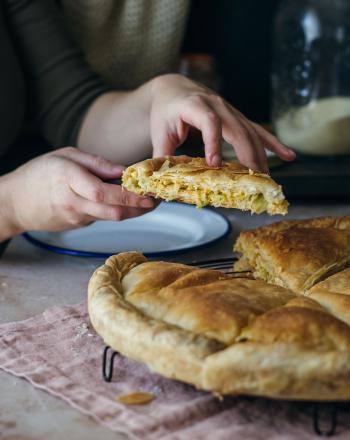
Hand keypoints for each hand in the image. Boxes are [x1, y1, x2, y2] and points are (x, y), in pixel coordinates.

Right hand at [2, 147, 155, 236]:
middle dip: (140, 208)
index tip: (149, 193)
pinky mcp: (78, 225)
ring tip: (149, 201)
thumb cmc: (38, 173)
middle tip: (158, 200)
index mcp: (67, 178)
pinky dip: (117, 210)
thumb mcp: (64, 156)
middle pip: (113, 211)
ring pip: (111, 217)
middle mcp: (73, 201)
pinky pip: (102, 218)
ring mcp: (75, 217)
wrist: (15, 202)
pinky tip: (126, 203)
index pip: (103, 192)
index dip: (129, 196)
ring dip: (133, 211)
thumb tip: (123, 170)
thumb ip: (95, 163)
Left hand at [150, 74, 295, 171]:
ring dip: (260, 155)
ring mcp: (230, 110)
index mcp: (194, 105)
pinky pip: (258, 130)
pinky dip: (273, 144)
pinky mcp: (237, 118)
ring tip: (266, 177)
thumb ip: (161, 158)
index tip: (214, 164)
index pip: (209, 122)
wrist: (175, 90)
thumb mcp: (159, 134)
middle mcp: (216, 105)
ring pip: (250, 132)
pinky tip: (289, 156)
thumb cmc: (165, 113)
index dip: (213, 142)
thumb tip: (158, 185)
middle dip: (246, 154)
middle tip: (253, 178)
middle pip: (237, 129)